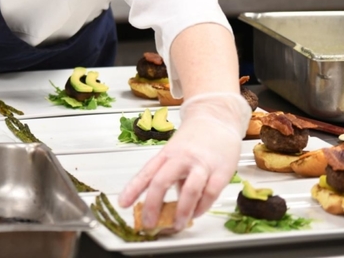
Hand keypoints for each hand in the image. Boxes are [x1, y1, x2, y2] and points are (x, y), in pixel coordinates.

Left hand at [118, 92, 250, 230]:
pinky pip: (210, 193)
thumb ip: (170, 175)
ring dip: (181, 211)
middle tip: (148, 223)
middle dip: (152, 205)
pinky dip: (201, 207)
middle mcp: (181, 158)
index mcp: (166, 153)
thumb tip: (164, 202)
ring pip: (189, 190)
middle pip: (162, 181)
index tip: (123, 203)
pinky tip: (195, 214)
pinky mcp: (221, 171)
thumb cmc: (194, 138)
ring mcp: (201, 164)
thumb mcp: (175, 153)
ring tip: (176, 225)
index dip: (133, 189)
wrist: (217, 118)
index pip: (146, 173)